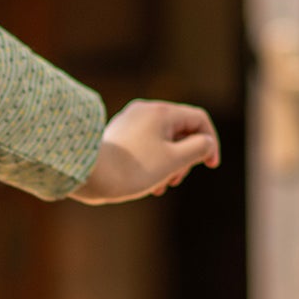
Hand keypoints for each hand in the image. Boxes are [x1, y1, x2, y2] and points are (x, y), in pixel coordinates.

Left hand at [70, 99, 219, 204]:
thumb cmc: (132, 169)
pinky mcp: (118, 136)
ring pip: (162, 141)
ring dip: (169, 164)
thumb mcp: (174, 160)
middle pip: (180, 131)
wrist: (88, 175)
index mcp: (161, 112)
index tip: (210, 165)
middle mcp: (144, 111)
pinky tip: (147, 185)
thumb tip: (206, 143)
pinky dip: (152, 163)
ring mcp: (129, 122)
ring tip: (160, 187)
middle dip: (185, 158)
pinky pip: (145, 146)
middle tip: (176, 180)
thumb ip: (198, 148)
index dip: (210, 142)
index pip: (198, 119)